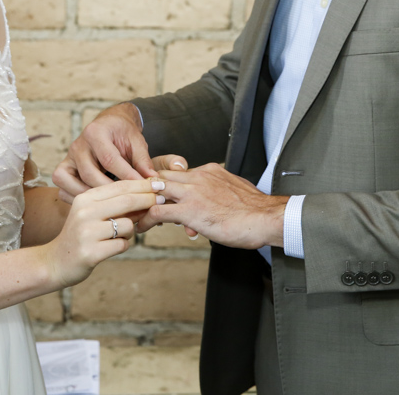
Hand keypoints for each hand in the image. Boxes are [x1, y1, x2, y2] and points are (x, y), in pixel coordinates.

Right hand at [41, 179, 162, 288]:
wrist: (55, 262)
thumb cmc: (80, 235)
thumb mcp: (91, 212)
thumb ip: (113, 203)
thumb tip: (147, 195)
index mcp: (84, 198)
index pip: (119, 186)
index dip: (143, 184)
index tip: (160, 184)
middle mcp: (84, 212)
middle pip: (126, 201)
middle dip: (148, 199)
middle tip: (162, 200)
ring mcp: (87, 232)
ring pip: (127, 225)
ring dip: (131, 231)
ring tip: (118, 236)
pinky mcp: (91, 252)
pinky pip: (122, 245)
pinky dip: (123, 245)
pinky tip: (111, 247)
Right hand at [53, 104, 155, 201]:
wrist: (109, 125)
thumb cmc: (123, 133)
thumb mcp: (137, 141)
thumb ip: (143, 160)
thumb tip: (152, 181)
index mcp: (95, 132)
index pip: (109, 159)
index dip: (127, 176)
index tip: (143, 189)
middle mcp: (77, 145)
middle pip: (90, 174)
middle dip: (110, 191)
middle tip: (129, 203)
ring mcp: (68, 158)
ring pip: (73, 184)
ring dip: (92, 198)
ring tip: (113, 207)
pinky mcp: (64, 169)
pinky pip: (63, 189)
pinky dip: (77, 199)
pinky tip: (96, 205)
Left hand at [145, 163, 287, 249]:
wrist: (265, 218)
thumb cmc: (255, 210)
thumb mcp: (235, 191)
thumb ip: (219, 192)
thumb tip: (215, 199)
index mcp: (209, 171)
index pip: (179, 173)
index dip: (165, 184)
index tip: (158, 194)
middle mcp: (198, 177)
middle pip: (162, 177)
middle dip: (148, 190)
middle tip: (137, 202)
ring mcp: (192, 193)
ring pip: (156, 191)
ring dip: (142, 203)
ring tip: (134, 214)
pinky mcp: (190, 211)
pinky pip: (158, 212)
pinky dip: (146, 219)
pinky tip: (141, 227)